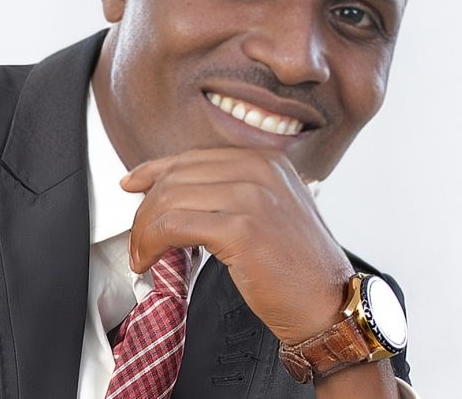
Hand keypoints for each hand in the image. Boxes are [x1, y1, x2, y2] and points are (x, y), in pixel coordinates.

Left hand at [122, 148, 353, 344]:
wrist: (330, 305)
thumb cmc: (298, 266)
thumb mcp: (270, 211)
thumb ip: (231, 192)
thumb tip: (174, 190)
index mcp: (265, 160)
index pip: (193, 156)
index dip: (154, 170)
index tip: (131, 183)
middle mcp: (259, 170)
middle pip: (177, 177)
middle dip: (145, 208)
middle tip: (137, 238)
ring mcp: (252, 197)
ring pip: (170, 199)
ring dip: (144, 229)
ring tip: (141, 254)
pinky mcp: (242, 229)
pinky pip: (175, 226)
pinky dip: (152, 242)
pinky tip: (150, 260)